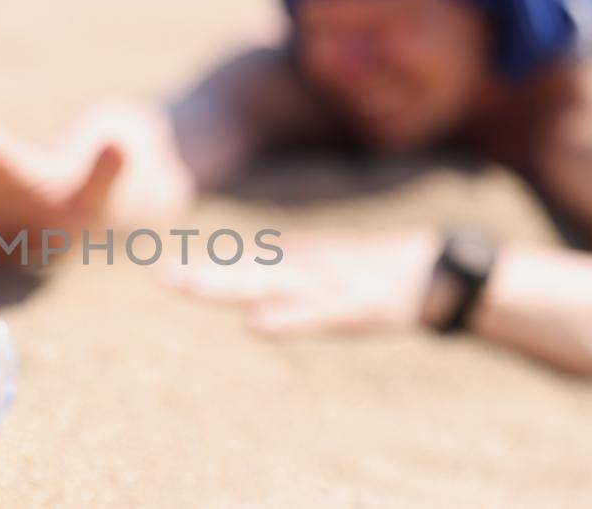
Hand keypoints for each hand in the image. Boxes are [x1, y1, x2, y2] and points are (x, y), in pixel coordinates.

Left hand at [160, 229, 440, 334]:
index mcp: (297, 266)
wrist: (432, 273)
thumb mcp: (326, 269)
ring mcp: (326, 288)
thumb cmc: (373, 273)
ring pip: (270, 287)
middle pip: (244, 274)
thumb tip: (257, 289)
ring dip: (228, 288)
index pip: (239, 265)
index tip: (159, 269)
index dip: (201, 267)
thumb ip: (290, 270)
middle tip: (161, 276)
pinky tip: (256, 326)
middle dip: (203, 277)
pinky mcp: (352, 309)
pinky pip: (314, 316)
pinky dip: (287, 320)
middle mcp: (303, 272)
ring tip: (189, 288)